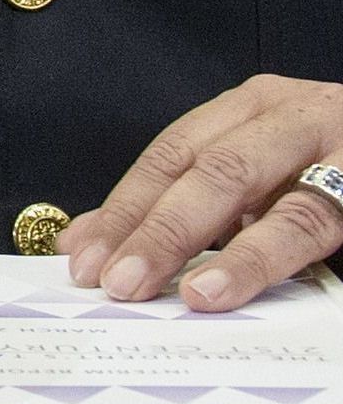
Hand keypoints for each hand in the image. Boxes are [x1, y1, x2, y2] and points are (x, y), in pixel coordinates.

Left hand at [61, 72, 342, 308]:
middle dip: (164, 231)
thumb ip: (188, 198)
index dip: (126, 206)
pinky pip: (331, 228)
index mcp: (252, 107)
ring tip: (194, 297)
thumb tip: (91, 243)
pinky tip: (261, 291)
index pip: (172, 154)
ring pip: (287, 207)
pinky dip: (286, 263)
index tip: (84, 257)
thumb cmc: (326, 161)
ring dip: (237, 258)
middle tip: (121, 285)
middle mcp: (297, 117)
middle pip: (217, 173)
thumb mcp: (257, 164)